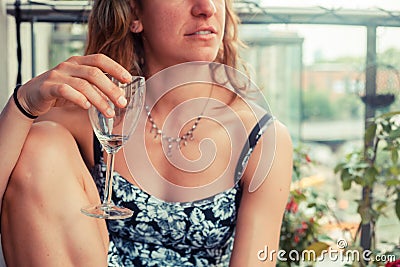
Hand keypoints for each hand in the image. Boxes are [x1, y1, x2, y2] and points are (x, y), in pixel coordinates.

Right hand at [17, 54, 131, 116]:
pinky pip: (65, 91)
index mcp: (79, 62)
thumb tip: (119, 95)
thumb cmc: (60, 92)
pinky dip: (78, 99)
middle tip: (122, 102)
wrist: (30, 97)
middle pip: (94, 73)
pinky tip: (87, 107)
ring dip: (99, 100)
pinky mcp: (47, 87)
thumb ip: (97, 88)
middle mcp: (69, 65)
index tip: (128, 79)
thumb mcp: (80, 87)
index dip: (115, 68)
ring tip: (109, 112)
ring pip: (82, 85)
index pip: (100, 59)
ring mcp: (57, 75)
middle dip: (111, 89)